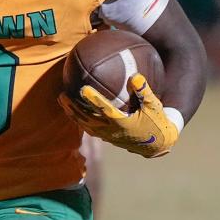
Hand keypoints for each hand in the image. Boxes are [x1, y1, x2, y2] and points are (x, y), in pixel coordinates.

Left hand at [60, 74, 179, 157]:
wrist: (156, 144)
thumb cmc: (156, 121)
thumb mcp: (154, 106)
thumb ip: (144, 92)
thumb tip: (135, 76)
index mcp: (123, 123)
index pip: (105, 110)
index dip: (94, 99)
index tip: (83, 89)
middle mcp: (112, 131)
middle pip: (87, 119)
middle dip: (73, 107)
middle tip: (62, 94)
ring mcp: (107, 135)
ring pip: (85, 124)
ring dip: (72, 113)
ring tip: (62, 100)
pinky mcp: (106, 137)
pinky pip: (88, 128)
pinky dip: (78, 118)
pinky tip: (71, 109)